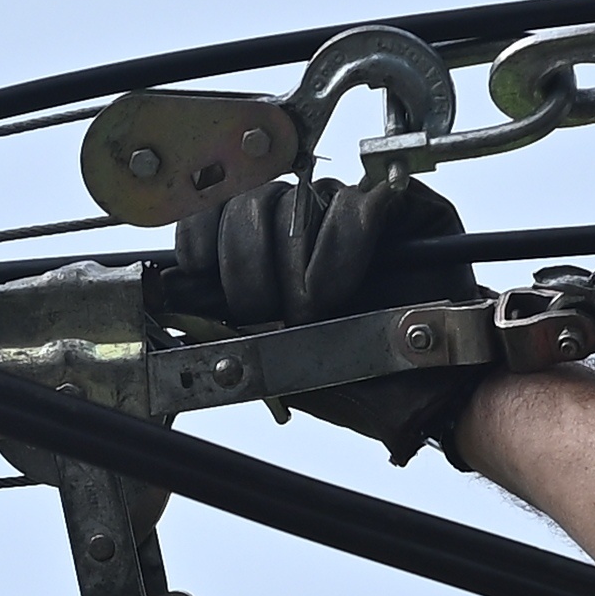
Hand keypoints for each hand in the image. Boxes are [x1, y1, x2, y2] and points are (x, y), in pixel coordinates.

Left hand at [166, 177, 488, 457]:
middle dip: (247, 263)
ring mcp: (355, 211)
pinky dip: (340, 249)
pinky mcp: (404, 208)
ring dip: (296, 265)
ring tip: (312, 311)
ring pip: (301, 198)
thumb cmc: (354, 380)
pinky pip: (356, 205)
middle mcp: (309, 224)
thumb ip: (221, 318)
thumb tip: (170, 289)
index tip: (198, 272)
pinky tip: (337, 288)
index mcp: (270, 252)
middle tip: (265, 312)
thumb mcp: (268, 354)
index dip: (201, 235)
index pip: (217, 212)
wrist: (424, 396)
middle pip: (252, 201)